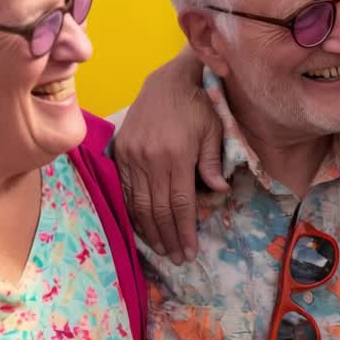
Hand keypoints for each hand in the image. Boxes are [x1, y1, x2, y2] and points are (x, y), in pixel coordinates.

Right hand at [114, 48, 226, 263]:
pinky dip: (133, 211)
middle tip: (177, 258)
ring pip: (139, 203)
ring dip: (150, 230)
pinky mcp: (121, 152)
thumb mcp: (214, 130)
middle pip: (158, 209)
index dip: (185, 230)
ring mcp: (132, 156)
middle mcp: (151, 158)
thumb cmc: (198, 106)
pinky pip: (126, 190)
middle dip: (168, 237)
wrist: (167, 82)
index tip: (190, 251)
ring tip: (161, 249)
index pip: (180, 203)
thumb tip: (218, 192)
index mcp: (177, 155)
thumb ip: (214, 162)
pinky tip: (142, 227)